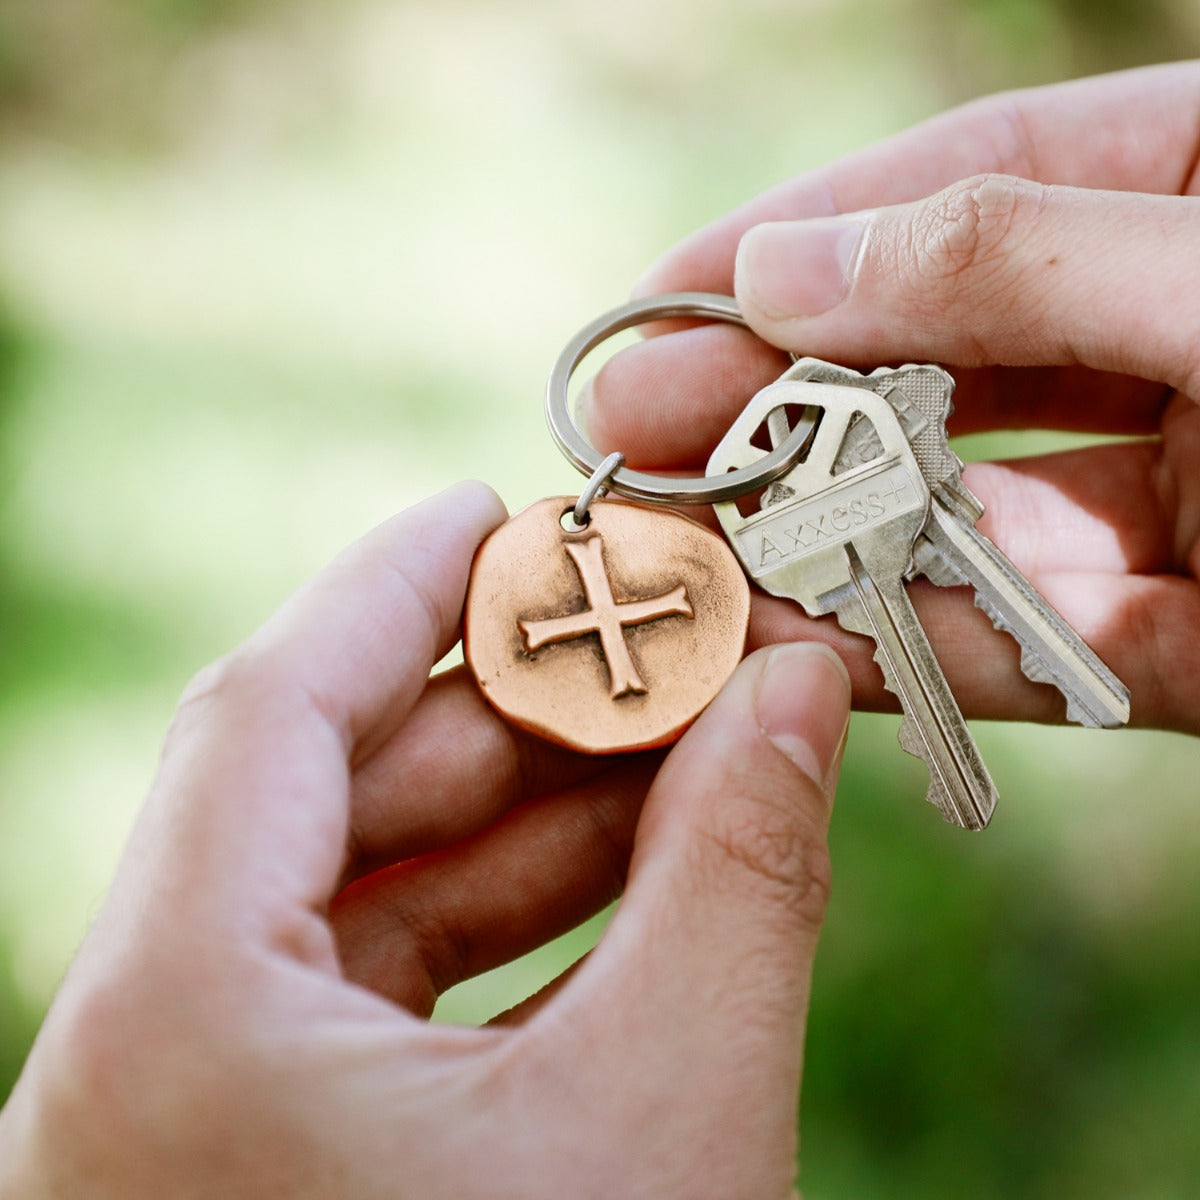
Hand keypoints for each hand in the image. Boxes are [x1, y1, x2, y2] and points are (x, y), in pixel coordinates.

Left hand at [0, 482, 849, 1199]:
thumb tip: (800, 692)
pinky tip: (633, 852)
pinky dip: (509, 909)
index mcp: (173, 1029)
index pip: (274, 707)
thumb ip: (740, 877)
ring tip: (679, 732)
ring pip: (367, 885)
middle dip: (515, 705)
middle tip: (657, 633)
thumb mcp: (673, 1121)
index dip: (394, 585)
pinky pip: (383, 978)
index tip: (496, 513)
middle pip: (336, 790)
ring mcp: (197, 1114)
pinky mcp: (266, 1160)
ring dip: (532, 806)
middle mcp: (141, 1058)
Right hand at [586, 61, 1199, 732]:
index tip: (659, 296)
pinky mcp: (1194, 641)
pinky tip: (789, 646)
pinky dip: (914, 651)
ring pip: (968, 520)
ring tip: (677, 558)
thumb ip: (1015, 257)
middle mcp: (1181, 336)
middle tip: (627, 436)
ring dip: (818, 547)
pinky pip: (1035, 644)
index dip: (804, 234)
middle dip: (777, 402)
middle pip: (943, 362)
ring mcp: (1192, 495)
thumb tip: (785, 264)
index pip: (974, 184)